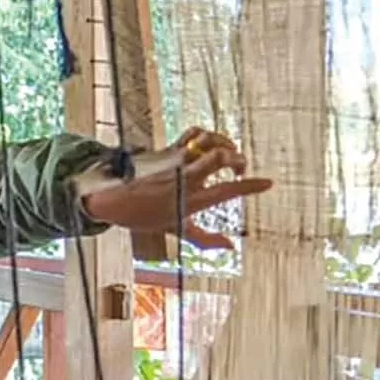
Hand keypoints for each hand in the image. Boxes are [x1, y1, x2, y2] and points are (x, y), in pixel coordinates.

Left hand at [81, 127, 271, 250]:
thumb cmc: (143, 216)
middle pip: (220, 157)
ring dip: (226, 143)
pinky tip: (211, 143)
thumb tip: (232, 247)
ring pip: (209, 140)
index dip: (251, 186)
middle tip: (241, 169)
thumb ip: (205, 239)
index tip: (268, 183)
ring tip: (229, 153)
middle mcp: (186, 176)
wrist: (110, 197)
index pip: (227, 190)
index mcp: (190, 199)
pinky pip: (193, 133)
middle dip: (238, 159)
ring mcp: (177, 159)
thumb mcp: (175, 230)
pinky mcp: (168, 147)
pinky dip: (207, 134)